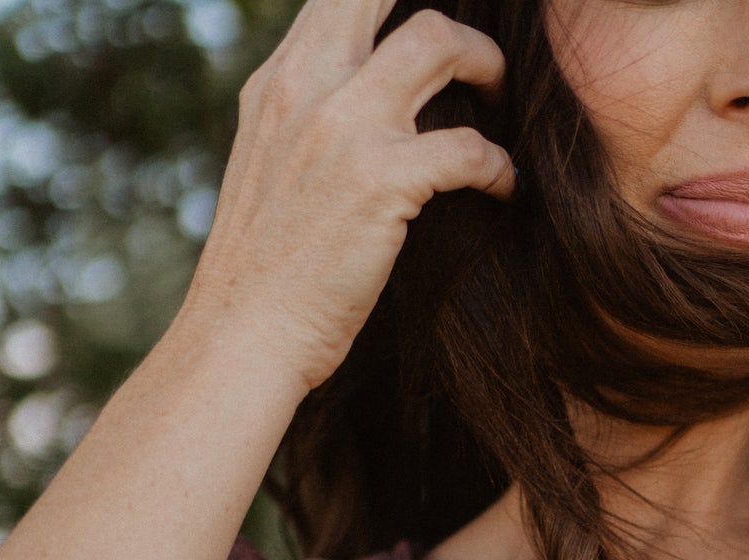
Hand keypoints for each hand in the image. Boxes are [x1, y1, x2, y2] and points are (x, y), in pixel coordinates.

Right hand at [182, 0, 514, 393]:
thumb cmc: (264, 275)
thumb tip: (363, 104)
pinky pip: (469, 147)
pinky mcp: (381, 182)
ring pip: (438, 41)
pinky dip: (500, 166)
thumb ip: (309, 120)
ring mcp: (344, 129)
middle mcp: (307, 87)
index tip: (430, 39)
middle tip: (475, 61)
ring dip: (486, 67)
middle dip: (445, 20)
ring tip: (499, 104)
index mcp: (278, 81)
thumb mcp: (270, 167)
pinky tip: (505, 189)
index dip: (390, 3)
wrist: (244, 338)